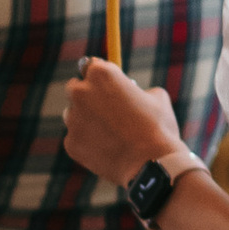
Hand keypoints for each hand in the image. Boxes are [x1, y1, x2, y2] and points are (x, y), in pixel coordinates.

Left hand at [63, 58, 185, 185]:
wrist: (152, 164)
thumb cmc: (158, 128)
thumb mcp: (156, 97)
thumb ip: (136, 89)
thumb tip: (131, 92)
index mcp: (101, 74)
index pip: (90, 65)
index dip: (99, 75)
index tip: (104, 84)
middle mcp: (81, 92)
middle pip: (74, 88)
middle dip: (86, 96)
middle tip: (103, 108)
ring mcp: (73, 119)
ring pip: (73, 115)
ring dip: (86, 120)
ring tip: (110, 134)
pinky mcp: (70, 143)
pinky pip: (77, 139)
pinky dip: (88, 143)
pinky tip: (108, 150)